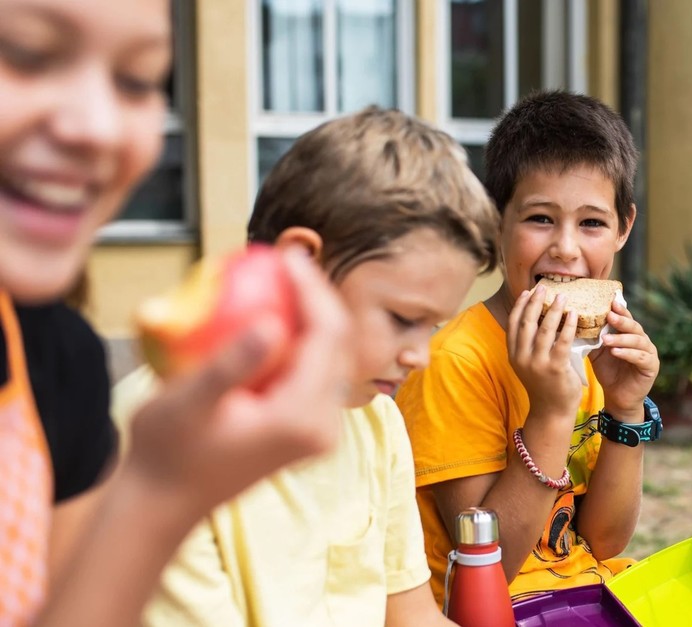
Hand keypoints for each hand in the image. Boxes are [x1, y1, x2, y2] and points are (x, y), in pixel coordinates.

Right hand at [123, 248, 350, 517]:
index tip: (287, 255)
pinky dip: (300, 341)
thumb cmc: (165, 450)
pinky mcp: (309, 430)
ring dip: (311, 316)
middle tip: (285, 259)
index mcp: (303, 419)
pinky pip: (314, 372)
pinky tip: (274, 314)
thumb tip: (272, 324)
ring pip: (331, 356)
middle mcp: (324, 427)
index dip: (312, 289)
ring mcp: (321, 431)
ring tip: (281, 279)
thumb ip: (230, 365)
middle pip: (338, 344)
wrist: (165, 501)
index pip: (327, 337)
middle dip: (316, 296)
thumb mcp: (187, 402)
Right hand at [507, 284, 581, 419]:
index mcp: (514, 354)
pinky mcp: (555, 368)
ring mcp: (537, 363)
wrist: (551, 412)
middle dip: (535, 302)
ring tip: (562, 296)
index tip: (528, 291)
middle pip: (526, 322)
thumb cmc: (544, 385)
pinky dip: (567, 325)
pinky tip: (573, 314)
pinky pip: (562, 341)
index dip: (520, 305)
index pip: (513, 324)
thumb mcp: (530, 363)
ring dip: (553, 310)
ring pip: (544, 329)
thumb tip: (540, 317)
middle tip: (545, 287)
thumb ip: (531, 344)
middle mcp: (522, 357)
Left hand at [590, 299, 658, 419]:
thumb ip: (594, 338)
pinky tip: (615, 352)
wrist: (617, 397)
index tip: (610, 301)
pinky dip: (627, 353)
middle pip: (634, 326)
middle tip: (609, 315)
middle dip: (621, 320)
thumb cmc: (608, 372)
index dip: (620, 310)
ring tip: (606, 339)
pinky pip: (640, 357)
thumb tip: (577, 322)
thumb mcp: (598, 353)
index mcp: (630, 334)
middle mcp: (642, 341)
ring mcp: (649, 353)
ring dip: (621, 338)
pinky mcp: (651, 367)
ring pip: (637, 341)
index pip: (626, 318)